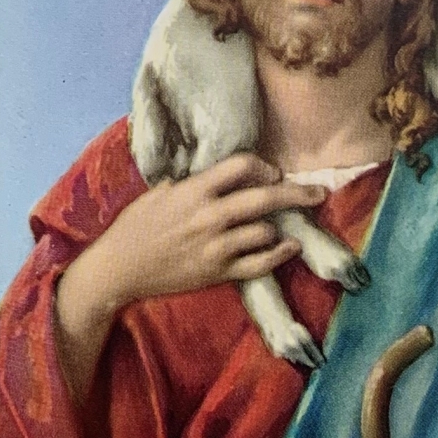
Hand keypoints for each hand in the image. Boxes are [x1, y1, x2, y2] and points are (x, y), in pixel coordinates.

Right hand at [54, 155, 325, 402]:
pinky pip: (260, 263)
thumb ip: (190, 183)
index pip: (242, 165)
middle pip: (265, 196)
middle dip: (297, 192)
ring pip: (266, 230)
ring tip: (293, 224)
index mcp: (194, 190)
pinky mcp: (217, 272)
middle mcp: (209, 215)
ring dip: (283, 225)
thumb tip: (216, 175)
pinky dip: (279, 254)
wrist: (119, 269)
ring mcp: (215, 246)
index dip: (264, 165)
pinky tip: (290, 247)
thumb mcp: (158, 192)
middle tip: (318, 192)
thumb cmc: (134, 227)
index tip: (272, 171)